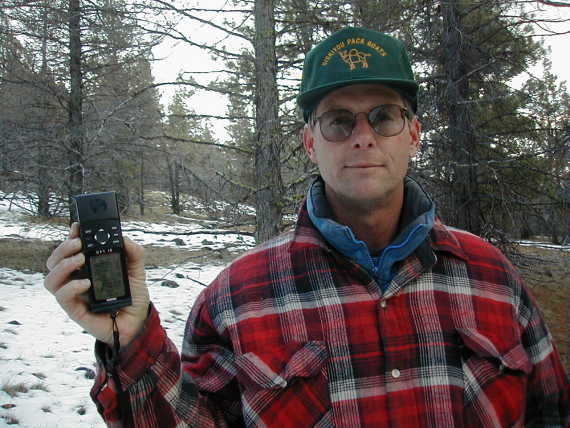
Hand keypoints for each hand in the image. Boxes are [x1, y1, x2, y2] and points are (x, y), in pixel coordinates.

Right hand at [44, 223, 149, 346]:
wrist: (137, 323)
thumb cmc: (133, 297)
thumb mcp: (137, 272)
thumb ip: (133, 254)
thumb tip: (124, 238)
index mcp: (88, 268)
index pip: (71, 250)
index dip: (70, 237)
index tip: (77, 226)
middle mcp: (76, 279)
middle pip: (55, 261)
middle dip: (63, 248)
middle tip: (79, 243)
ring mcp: (74, 295)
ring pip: (51, 278)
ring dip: (62, 265)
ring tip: (80, 259)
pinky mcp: (75, 310)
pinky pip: (62, 297)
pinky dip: (71, 286)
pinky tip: (86, 282)